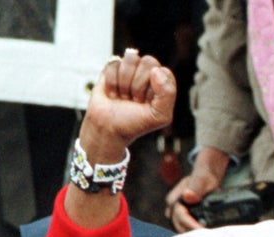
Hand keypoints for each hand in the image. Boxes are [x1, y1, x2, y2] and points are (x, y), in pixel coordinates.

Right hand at [65, 50, 175, 226]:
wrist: (105, 139)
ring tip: (121, 98)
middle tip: (132, 102)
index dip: (154, 85)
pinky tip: (112, 93)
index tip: (147, 103)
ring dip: (124, 83)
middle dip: (138, 85)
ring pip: (128, 60)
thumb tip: (158, 69)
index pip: (162, 68)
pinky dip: (110, 80)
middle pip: (146, 61)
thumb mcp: (159, 118)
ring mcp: (126, 74)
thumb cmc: (133, 134)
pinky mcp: (108, 73)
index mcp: (159, 87)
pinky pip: (113, 62)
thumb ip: (167, 94)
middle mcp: (144, 77)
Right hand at [164, 146, 229, 231]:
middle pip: (180, 227)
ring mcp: (176, 217)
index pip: (180, 217)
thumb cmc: (203, 178)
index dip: (192, 225)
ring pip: (182, 231)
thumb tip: (187, 196)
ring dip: (194, 236)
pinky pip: (186, 231)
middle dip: (193, 234)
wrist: (204, 179)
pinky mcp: (182, 221)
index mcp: (174, 200)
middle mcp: (172, 210)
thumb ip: (196, 188)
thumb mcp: (201, 181)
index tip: (204, 231)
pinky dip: (195, 235)